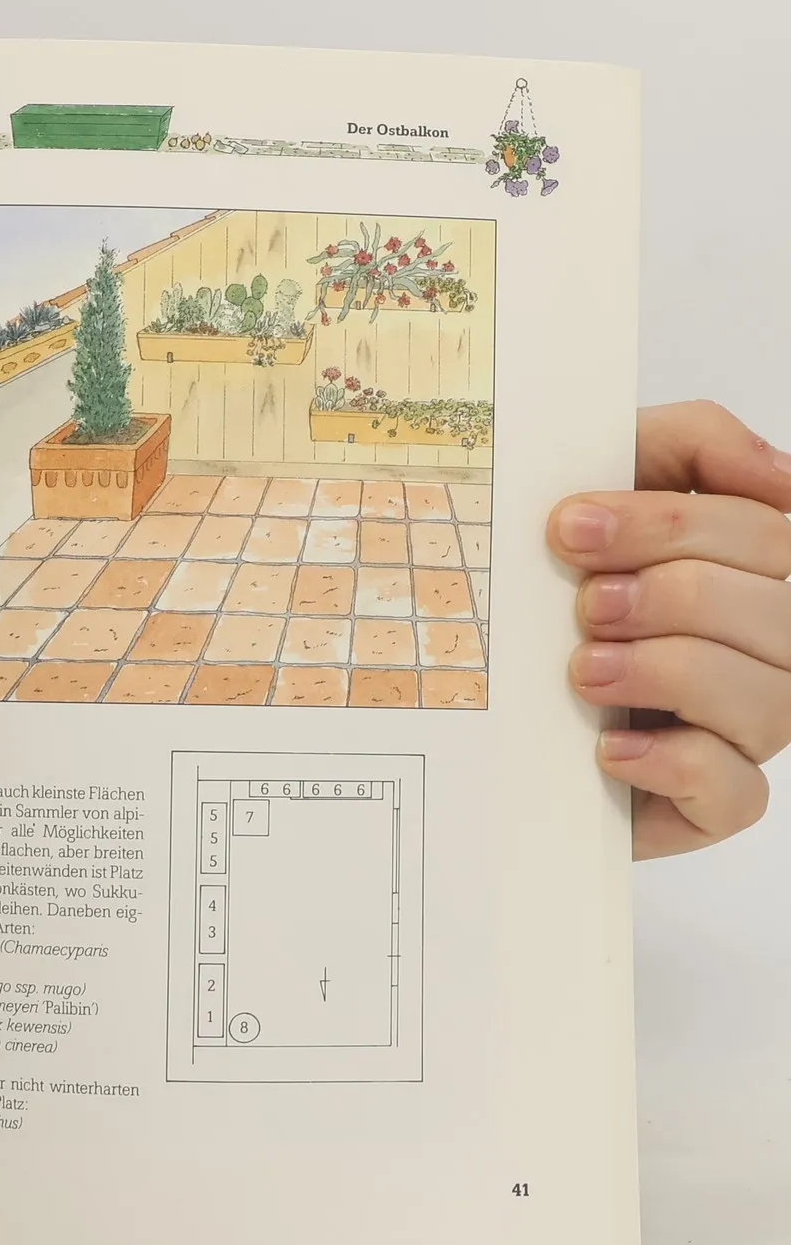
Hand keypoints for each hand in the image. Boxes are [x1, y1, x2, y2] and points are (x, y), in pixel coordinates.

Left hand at [549, 400, 790, 857]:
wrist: (483, 692)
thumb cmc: (554, 580)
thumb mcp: (609, 481)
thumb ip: (693, 444)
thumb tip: (776, 474)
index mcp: (758, 566)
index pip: (764, 533)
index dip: (671, 526)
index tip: (571, 527)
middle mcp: (771, 645)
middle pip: (780, 613)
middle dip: (675, 597)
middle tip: (585, 603)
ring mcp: (748, 726)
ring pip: (771, 701)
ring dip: (670, 674)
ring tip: (584, 670)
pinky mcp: (712, 801)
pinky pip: (736, 792)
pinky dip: (676, 765)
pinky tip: (610, 750)